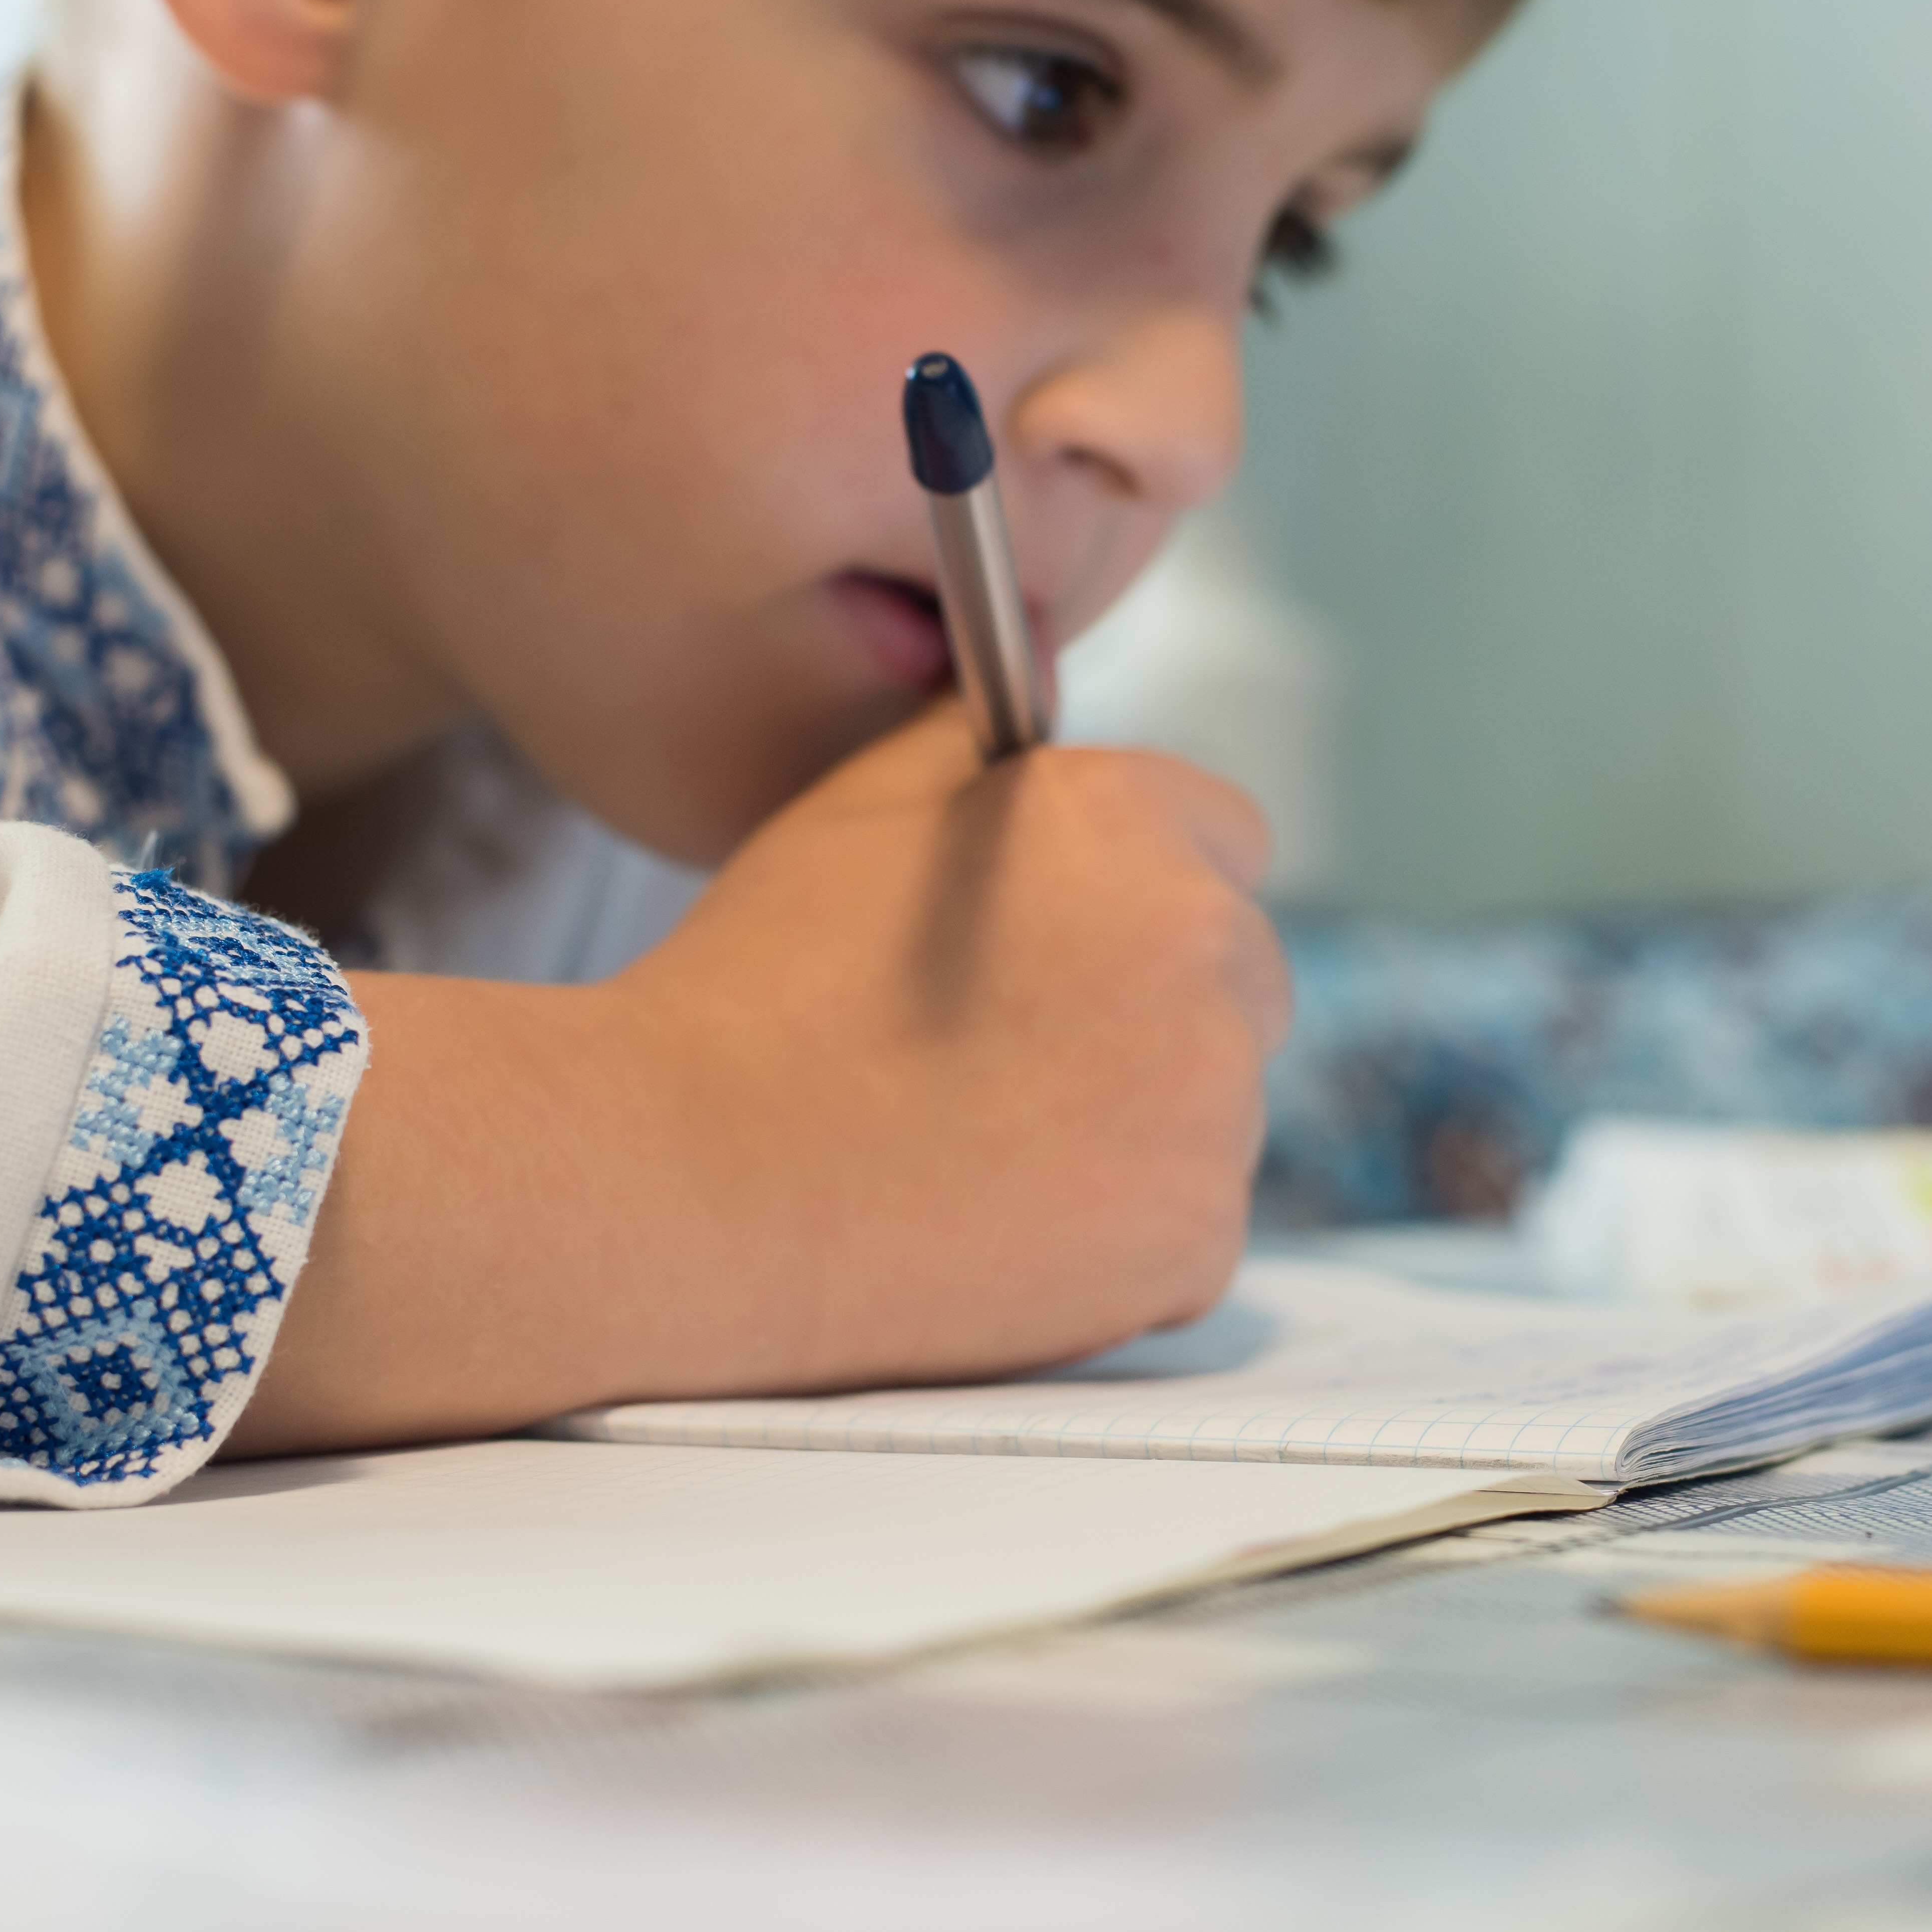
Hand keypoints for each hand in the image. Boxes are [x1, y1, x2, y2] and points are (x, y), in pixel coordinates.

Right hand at [226, 705, 1287, 1452]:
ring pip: (1214, 1105)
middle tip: (1009, 1056)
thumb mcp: (858, 808)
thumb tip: (1034, 694)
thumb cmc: (759, 991)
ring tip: (985, 1145)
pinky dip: (1123, 1237)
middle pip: (1236, 974)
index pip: (1224, 837)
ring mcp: (1212, 1098)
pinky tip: (1004, 1225)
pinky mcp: (1196, 1234)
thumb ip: (973, 741)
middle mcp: (1200, 942)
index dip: (1138, 890)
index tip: (1065, 947)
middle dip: (1154, 1008)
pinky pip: (1189, 1224)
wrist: (694, 1181)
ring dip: (1138, 1124)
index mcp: (1128, 821)